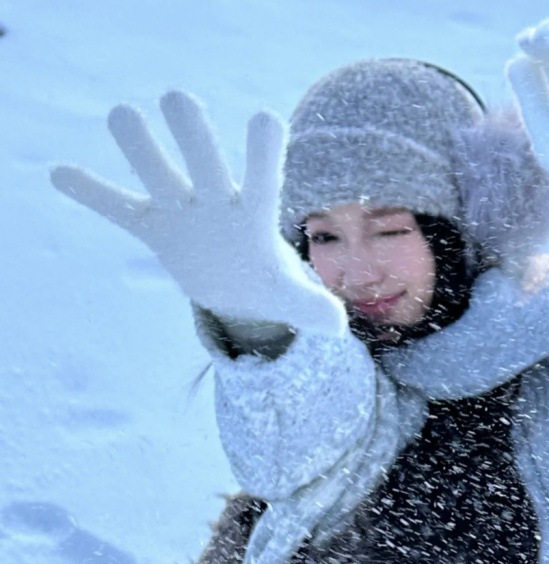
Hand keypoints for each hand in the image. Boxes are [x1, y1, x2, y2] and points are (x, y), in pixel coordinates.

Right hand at [51, 91, 346, 335]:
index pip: (262, 180)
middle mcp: (217, 203)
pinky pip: (119, 208)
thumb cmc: (270, 284)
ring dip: (140, 147)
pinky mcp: (154, 227)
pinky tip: (60, 174)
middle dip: (194, 137)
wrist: (238, 286)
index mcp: (255, 217)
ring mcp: (183, 212)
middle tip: (179, 101)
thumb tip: (338, 327)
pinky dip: (92, 194)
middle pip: (205, 164)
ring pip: (157, 173)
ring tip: (122, 116)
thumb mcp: (292, 300)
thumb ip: (314, 308)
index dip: (263, 154)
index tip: (267, 119)